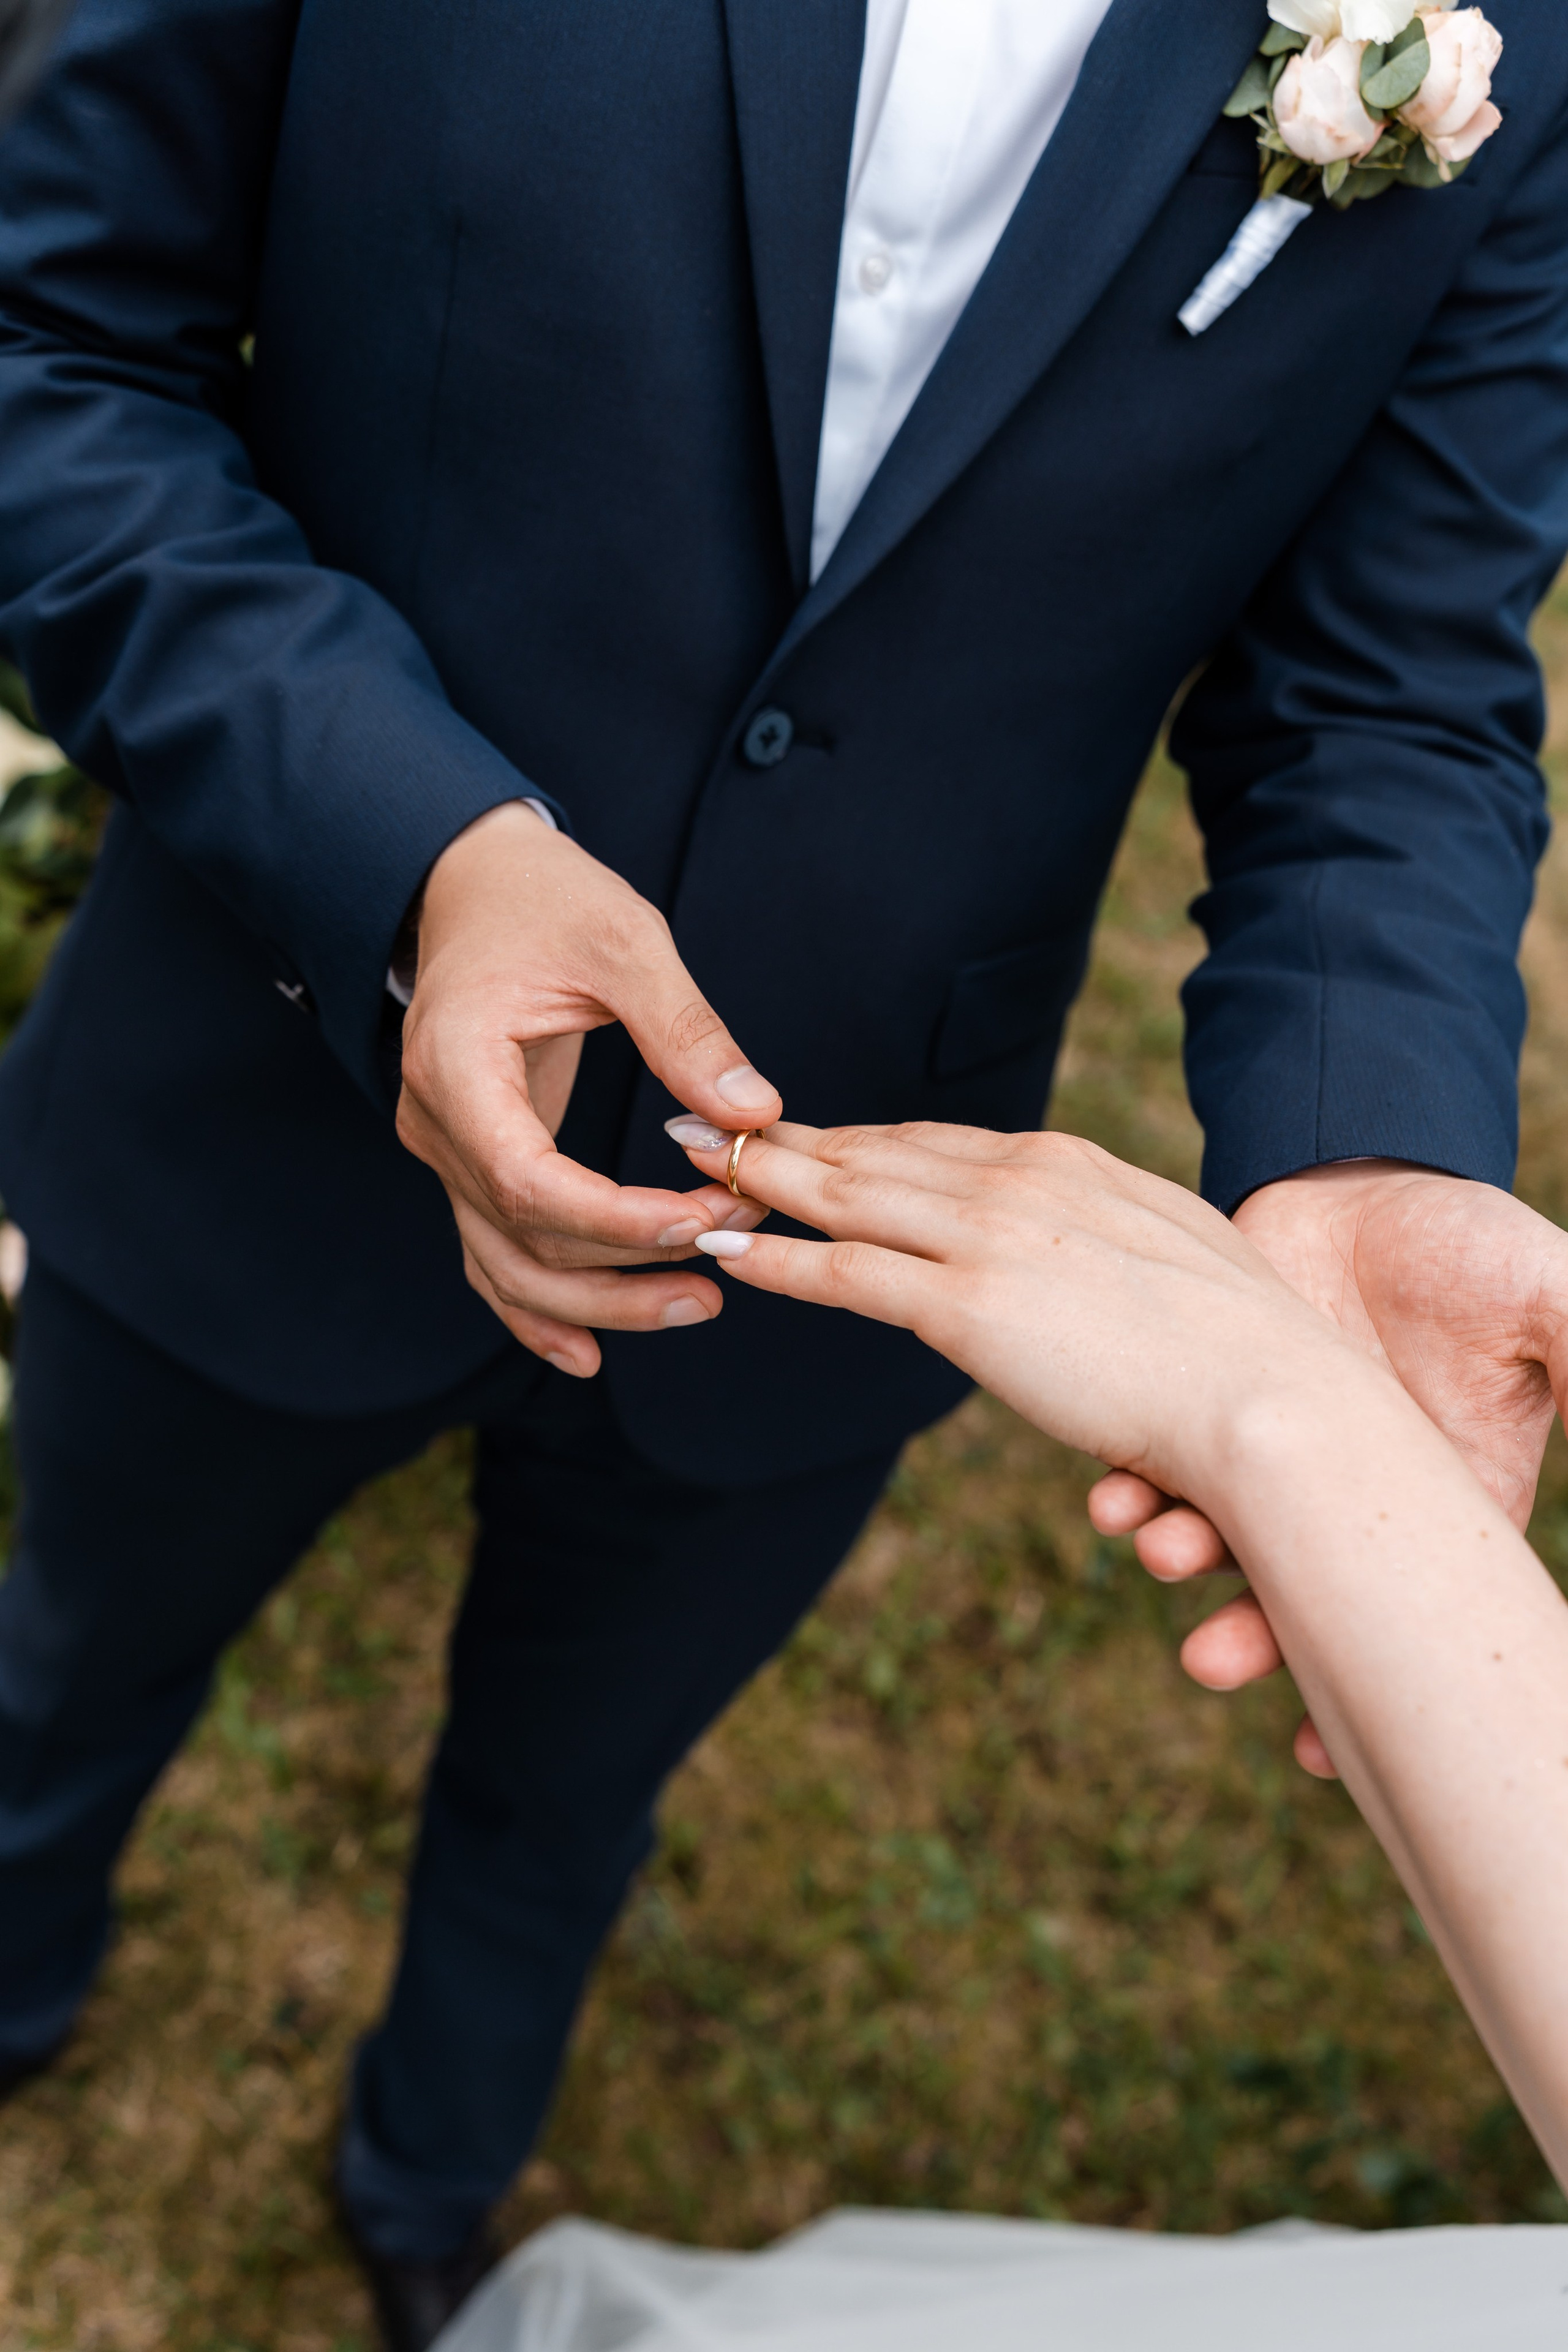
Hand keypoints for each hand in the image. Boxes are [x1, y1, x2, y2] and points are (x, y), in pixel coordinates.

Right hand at [395, 802, 781, 1376]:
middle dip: (630, 1264)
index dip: (618, 1219)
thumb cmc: (542, 897)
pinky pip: (495, 1255)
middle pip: (523, 1239)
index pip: (530, 1180)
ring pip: (507, 1266)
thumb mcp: (623, 939)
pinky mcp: (473, 1161)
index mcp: (457, 1066)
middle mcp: (436, 1123)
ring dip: (598, 1304)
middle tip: (733, 1250)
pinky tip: (593, 1352)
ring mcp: (445, 1150)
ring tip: (696, 1306)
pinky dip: (540, 1309)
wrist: (472, 881)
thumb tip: (756, 1114)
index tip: (705, 1219)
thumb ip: (686, 1029)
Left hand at [671, 1118, 1356, 1496]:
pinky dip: (779, 1261)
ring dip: (761, 1182)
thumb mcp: (1173, 1265)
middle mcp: (1021, 1182)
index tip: (806, 1131)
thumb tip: (1087, 1273)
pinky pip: (848, 1274)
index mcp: (1071, 1167)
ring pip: (848, 1197)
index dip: (860, 1137)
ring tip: (694, 1167)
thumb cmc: (1242, 1354)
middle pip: (876, 1152)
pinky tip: (728, 1255)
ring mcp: (991, 1238)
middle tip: (709, 1121)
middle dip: (786, 1138)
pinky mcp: (970, 1306)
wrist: (1274, 1399)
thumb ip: (1115, 1247)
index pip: (937, 1143)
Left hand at [1092, 1161, 1567, 1770]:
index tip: (1313, 1758)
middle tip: (1206, 1660)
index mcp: (1442, 1496)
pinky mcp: (1205, 1404)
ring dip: (1188, 1553)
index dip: (1372, 1687)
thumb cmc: (1467, 1242)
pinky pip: (1166, 1462)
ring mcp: (1273, 1455)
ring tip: (1157, 1548)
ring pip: (1225, 1536)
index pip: (1412, 1615)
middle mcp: (1352, 1494)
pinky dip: (1139, 1484)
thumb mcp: (1548, 1295)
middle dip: (1254, 1636)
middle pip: (1301, 1596)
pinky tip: (1115, 1497)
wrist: (1358, 1174)